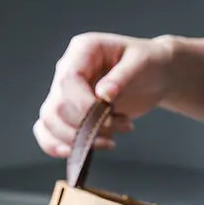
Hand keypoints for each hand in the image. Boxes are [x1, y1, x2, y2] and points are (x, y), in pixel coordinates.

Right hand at [33, 32, 174, 157]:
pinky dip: (58, 145)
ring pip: (51, 121)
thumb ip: (121, 77)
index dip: (85, 106)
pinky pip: (48, 130)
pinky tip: (80, 152)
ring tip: (112, 140)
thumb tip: (104, 94)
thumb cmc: (149, 64)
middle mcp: (66, 70)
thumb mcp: (142, 64)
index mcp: (82, 51)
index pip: (67, 82)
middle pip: (57, 107)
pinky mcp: (70, 111)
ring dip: (81, 139)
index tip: (110, 116)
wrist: (155, 75)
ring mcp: (65, 92)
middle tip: (122, 126)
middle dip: (89, 126)